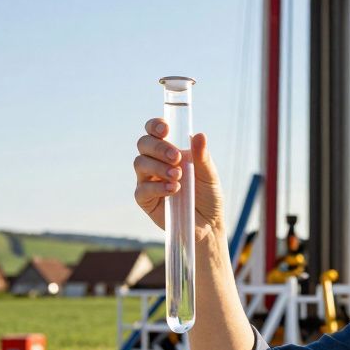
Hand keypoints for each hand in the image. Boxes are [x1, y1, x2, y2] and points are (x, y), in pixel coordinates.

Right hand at [133, 118, 226, 241]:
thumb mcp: (209, 175)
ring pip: (140, 164)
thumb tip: (199, 135)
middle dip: (158, 148)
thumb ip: (202, 157)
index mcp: (170, 150)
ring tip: (178, 176)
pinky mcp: (146, 200)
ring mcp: (148, 180)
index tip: (165, 129)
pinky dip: (157, 187)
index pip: (154, 131)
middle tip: (177, 157)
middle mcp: (155, 162)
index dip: (155, 125)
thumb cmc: (208, 196)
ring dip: (158, 167)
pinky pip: (142, 189)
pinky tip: (174, 189)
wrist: (209, 223)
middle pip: (144, 144)